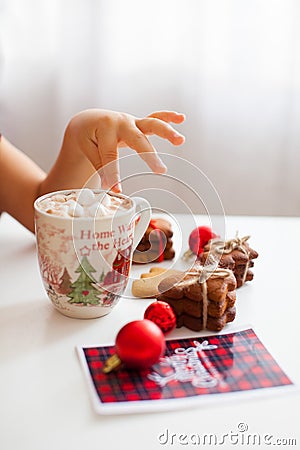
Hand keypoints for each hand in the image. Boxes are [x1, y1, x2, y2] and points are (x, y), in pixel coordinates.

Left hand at [67, 109, 184, 191]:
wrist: (89, 121)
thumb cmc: (89, 137)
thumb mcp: (88, 149)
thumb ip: (101, 166)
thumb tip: (109, 188)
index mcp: (105, 128)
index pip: (110, 154)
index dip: (113, 173)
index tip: (116, 190)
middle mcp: (121, 122)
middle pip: (137, 139)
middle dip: (149, 155)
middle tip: (161, 170)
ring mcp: (133, 121)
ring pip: (152, 124)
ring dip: (167, 132)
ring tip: (180, 140)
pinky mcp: (140, 123)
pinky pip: (156, 117)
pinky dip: (169, 117)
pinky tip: (181, 118)